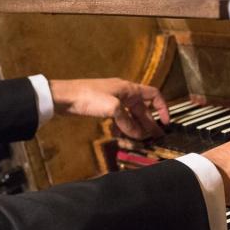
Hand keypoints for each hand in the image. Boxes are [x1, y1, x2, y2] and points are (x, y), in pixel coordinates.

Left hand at [48, 78, 168, 138]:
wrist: (63, 97)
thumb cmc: (88, 96)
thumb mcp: (113, 108)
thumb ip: (127, 121)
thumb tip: (137, 134)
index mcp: (129, 88)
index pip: (153, 95)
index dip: (162, 108)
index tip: (166, 122)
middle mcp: (123, 93)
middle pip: (142, 108)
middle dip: (148, 123)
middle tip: (154, 138)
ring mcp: (112, 100)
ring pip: (129, 115)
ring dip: (135, 127)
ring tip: (138, 140)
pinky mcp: (102, 107)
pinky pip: (118, 118)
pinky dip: (122, 126)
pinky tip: (121, 135)